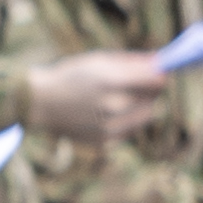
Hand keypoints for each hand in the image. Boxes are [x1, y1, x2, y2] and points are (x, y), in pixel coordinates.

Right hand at [22, 51, 172, 141]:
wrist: (40, 104)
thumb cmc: (71, 76)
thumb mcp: (99, 60)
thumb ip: (133, 62)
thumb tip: (162, 62)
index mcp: (113, 81)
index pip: (158, 80)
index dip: (159, 74)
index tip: (157, 72)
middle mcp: (114, 106)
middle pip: (154, 98)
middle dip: (149, 89)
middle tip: (133, 84)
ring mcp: (110, 127)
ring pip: (146, 115)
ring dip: (140, 105)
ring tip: (118, 98)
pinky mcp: (106, 141)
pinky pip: (130, 129)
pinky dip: (125, 120)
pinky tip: (105, 113)